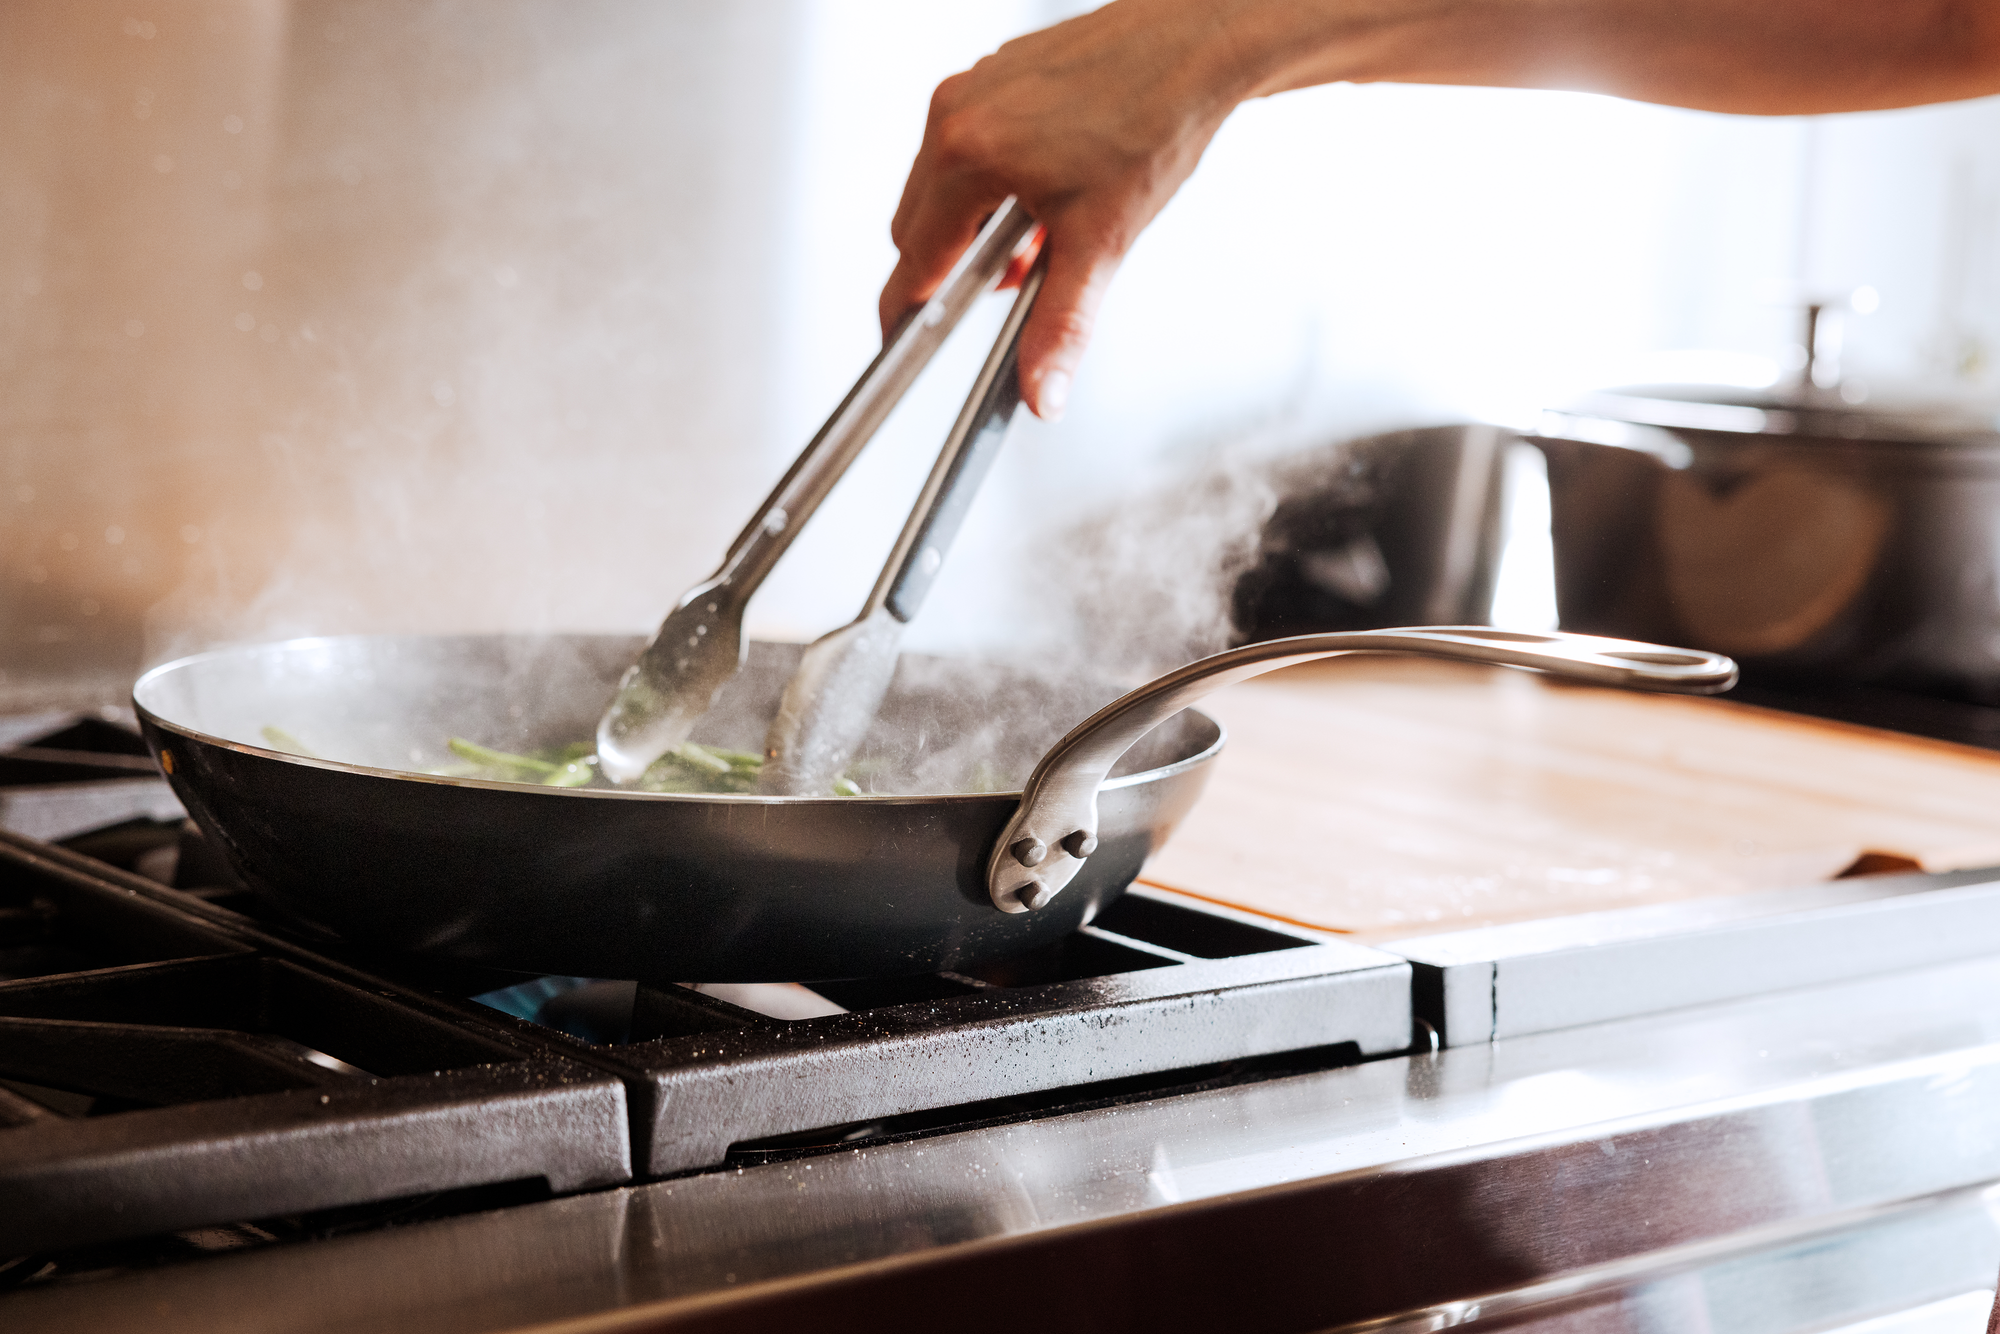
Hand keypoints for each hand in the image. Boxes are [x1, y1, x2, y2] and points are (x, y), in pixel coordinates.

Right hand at [879, 1, 1251, 420]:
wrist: (1195, 45)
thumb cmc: (1156, 118)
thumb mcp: (1103, 241)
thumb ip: (1062, 325)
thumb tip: (1042, 388)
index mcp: (966, 155)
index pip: (913, 260)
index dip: (907, 313)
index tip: (902, 342)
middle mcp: (955, 115)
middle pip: (917, 226)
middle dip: (958, 269)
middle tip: (1019, 280)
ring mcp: (971, 88)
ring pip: (943, 188)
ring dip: (980, 227)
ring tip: (1046, 233)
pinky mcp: (994, 75)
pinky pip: (967, 147)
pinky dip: (995, 185)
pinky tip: (1051, 191)